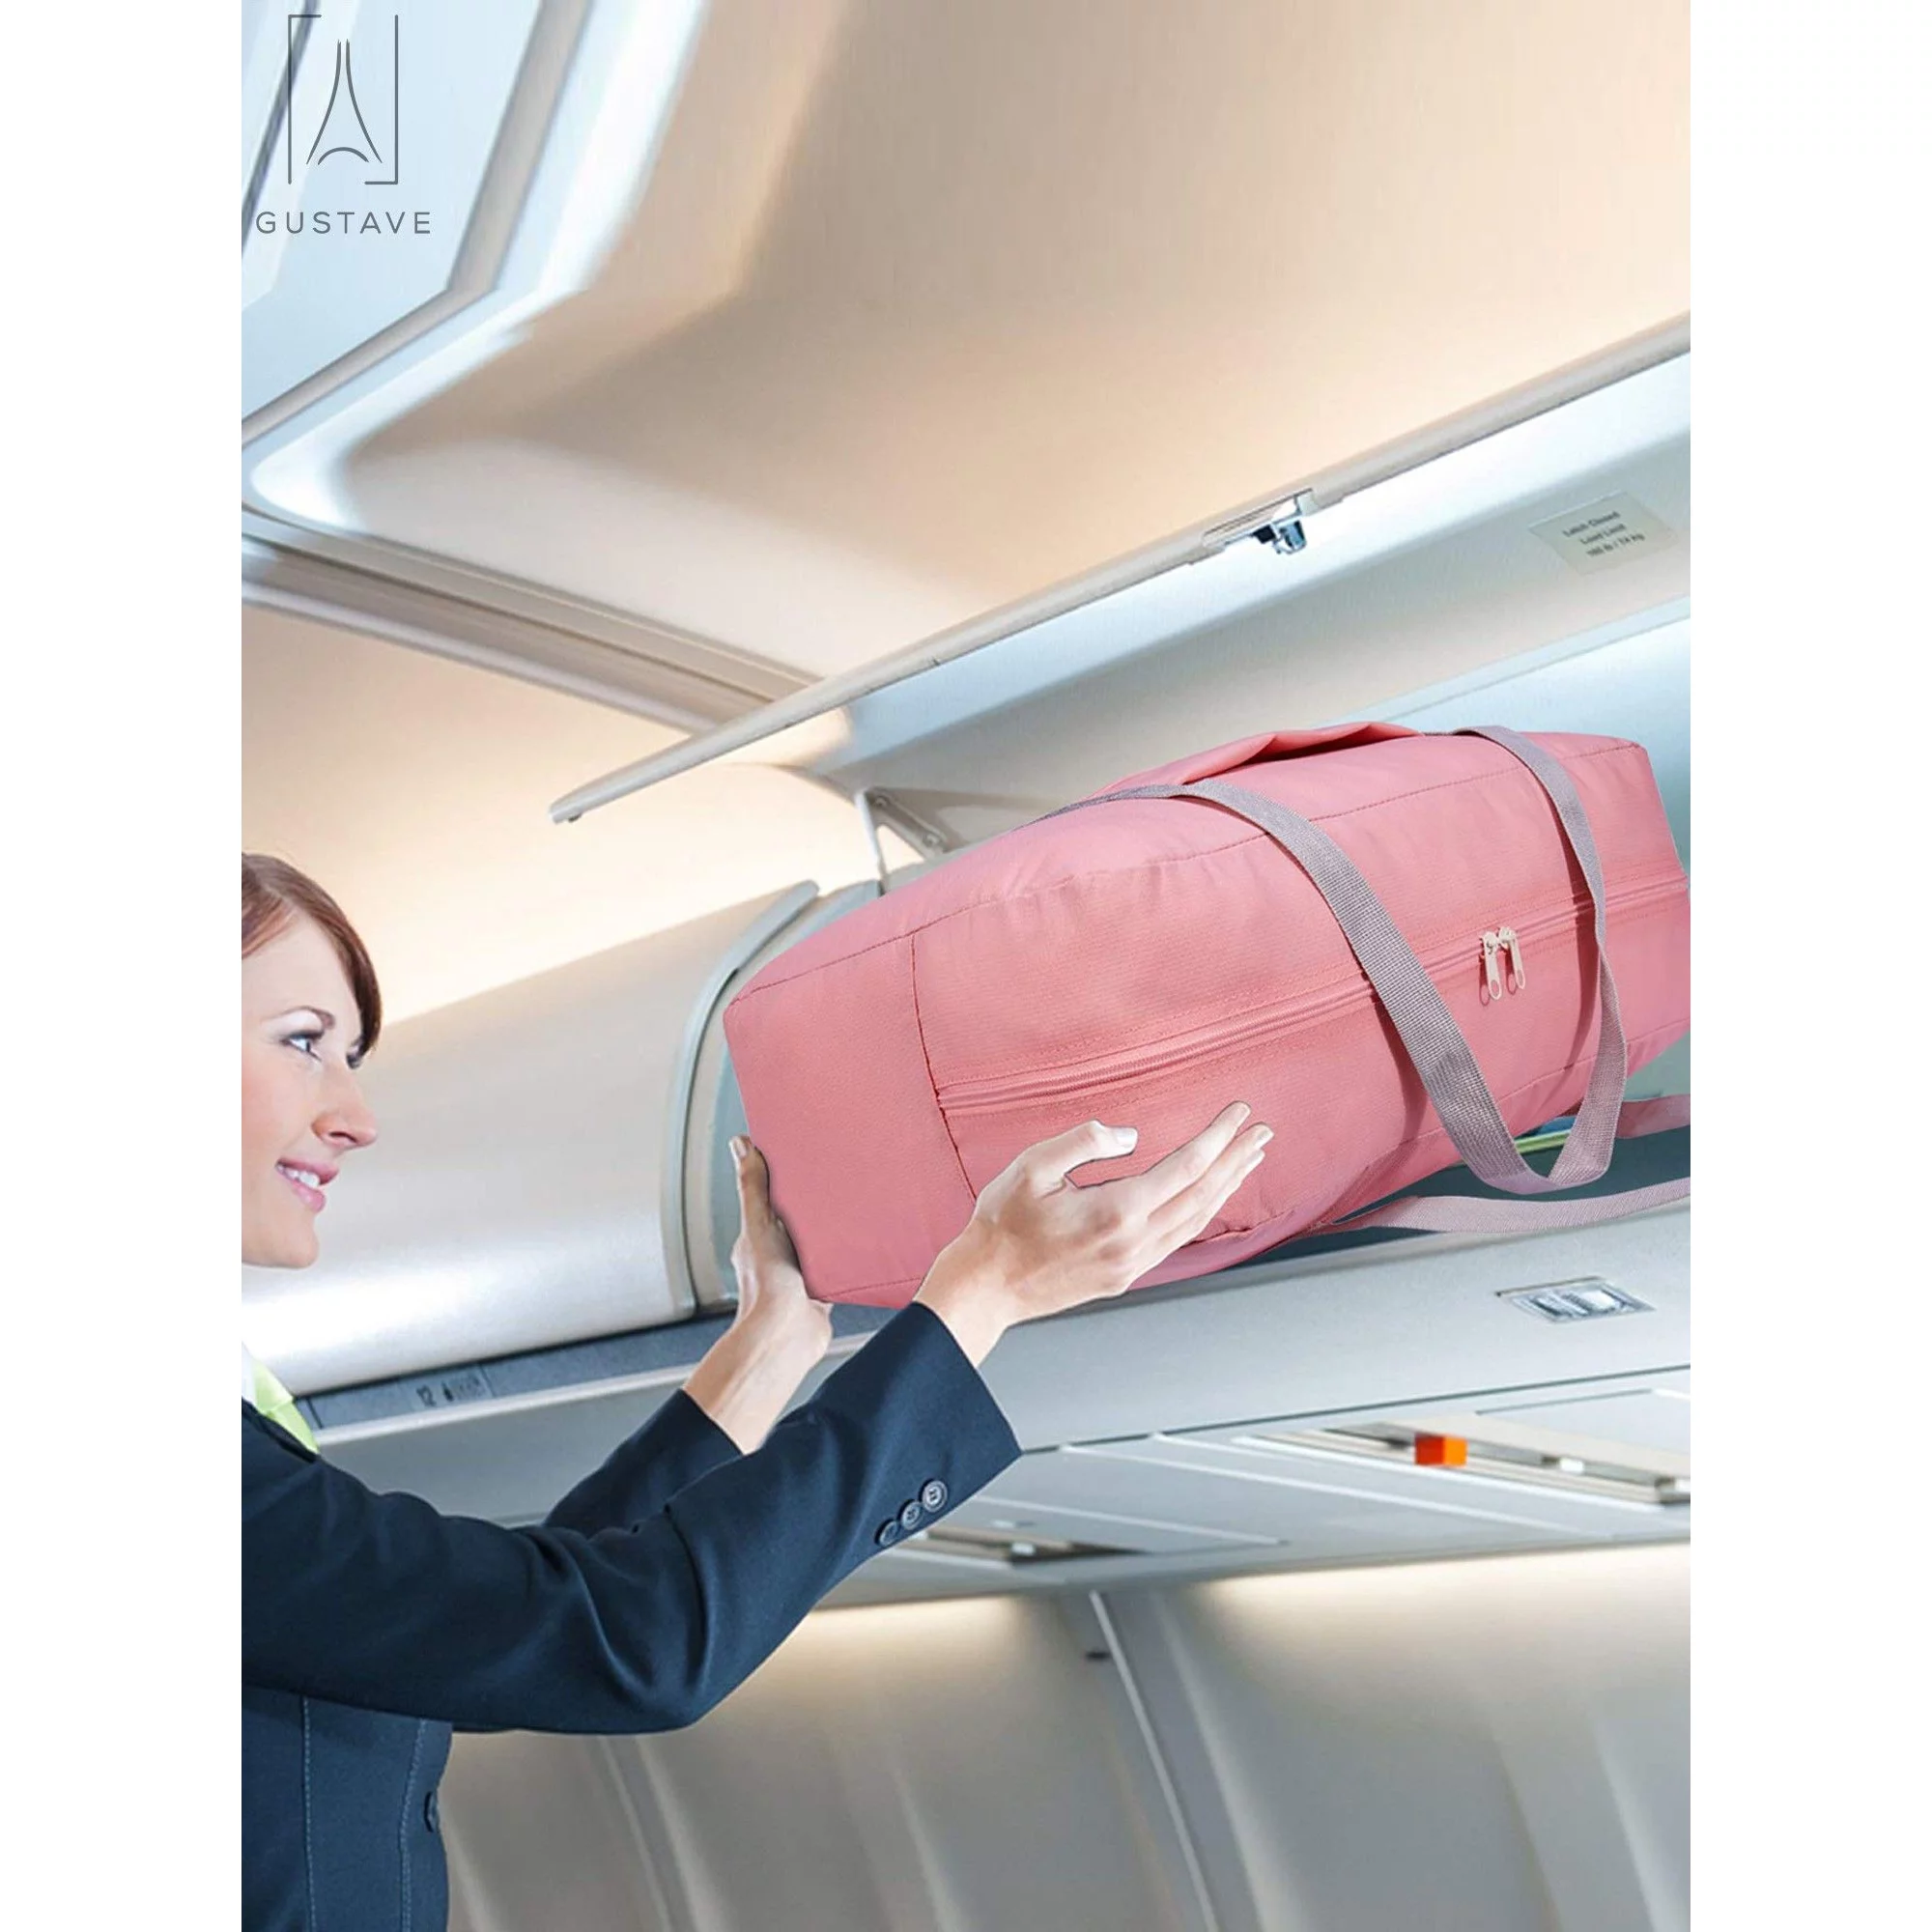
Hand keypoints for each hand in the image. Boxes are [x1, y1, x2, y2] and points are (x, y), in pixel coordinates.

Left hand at [681, 1137, 831, 1449]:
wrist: (787, 1335)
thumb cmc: (766, 1287)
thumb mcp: (759, 1223)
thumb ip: (753, 1187)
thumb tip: (740, 1146)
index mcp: (758, 1234)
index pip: (769, 1197)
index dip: (783, 1177)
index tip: (800, 1156)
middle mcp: (779, 1252)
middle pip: (800, 1217)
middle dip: (815, 1202)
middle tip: (836, 1177)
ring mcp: (801, 1271)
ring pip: (822, 1240)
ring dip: (835, 1229)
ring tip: (854, 1205)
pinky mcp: (824, 1288)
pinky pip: (841, 1265)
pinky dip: (851, 1256)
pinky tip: (863, 1243)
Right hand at [914, 1102, 1270, 1363]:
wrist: (986, 1286)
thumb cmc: (1002, 1224)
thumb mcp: (1031, 1166)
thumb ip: (1083, 1141)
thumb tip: (1131, 1136)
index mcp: (1116, 1211)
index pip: (1186, 1166)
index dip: (1218, 1135)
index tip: (1239, 1112)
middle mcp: (1133, 1241)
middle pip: (1203, 1194)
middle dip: (1237, 1159)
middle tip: (1262, 1132)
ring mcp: (1132, 1263)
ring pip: (1195, 1220)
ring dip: (1226, 1186)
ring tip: (1248, 1160)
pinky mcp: (1124, 1276)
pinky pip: (1177, 1239)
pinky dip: (1201, 1212)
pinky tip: (1207, 1197)